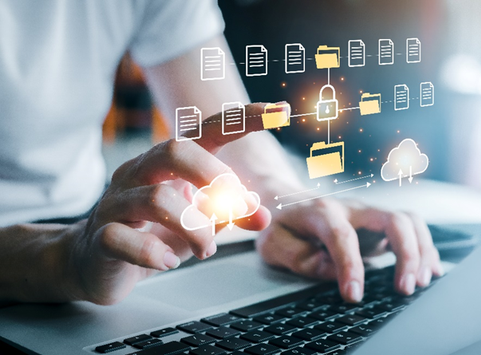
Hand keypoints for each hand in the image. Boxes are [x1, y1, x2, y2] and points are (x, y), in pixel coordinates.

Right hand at [65, 104, 271, 304]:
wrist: (94, 262)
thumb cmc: (153, 233)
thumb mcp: (199, 223)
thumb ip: (229, 214)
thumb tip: (263, 213)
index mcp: (170, 163)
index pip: (209, 129)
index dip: (244, 119)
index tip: (281, 113)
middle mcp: (141, 172)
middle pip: (175, 150)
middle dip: (213, 177)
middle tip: (230, 209)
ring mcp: (117, 201)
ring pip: (157, 199)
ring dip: (195, 228)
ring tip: (206, 249)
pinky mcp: (101, 235)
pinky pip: (124, 238)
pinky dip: (154, 254)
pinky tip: (168, 262)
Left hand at [256, 199, 442, 302]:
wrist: (286, 199)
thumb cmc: (281, 224)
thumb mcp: (273, 242)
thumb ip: (298, 256)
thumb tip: (331, 270)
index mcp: (322, 212)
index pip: (342, 236)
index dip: (350, 266)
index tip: (353, 295)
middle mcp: (353, 209)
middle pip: (393, 219)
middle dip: (406, 253)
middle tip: (405, 288)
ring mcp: (370, 216)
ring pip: (409, 221)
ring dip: (421, 251)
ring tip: (421, 282)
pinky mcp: (380, 226)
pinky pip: (412, 230)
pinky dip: (426, 250)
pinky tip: (431, 271)